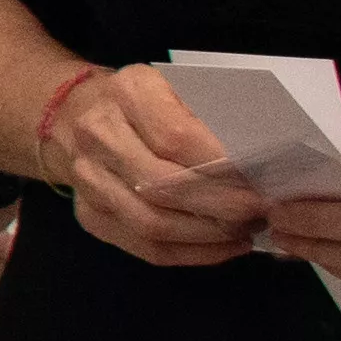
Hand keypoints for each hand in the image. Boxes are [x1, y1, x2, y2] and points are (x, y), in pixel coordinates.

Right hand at [41, 62, 264, 270]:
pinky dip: (193, 253)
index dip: (222, 164)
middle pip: (162, 185)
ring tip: (246, 228)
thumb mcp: (186, 87)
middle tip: (261, 209)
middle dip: (221, 204)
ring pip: (152, 223)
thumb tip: (263, 156)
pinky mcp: (89, 215)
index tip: (260, 177)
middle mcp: (98, 135)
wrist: (76, 115)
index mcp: (128, 93)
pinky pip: (145, 247)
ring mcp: (87, 179)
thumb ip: (220, 115)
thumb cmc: (151, 101)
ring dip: (209, 234)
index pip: (176, 137)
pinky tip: (225, 245)